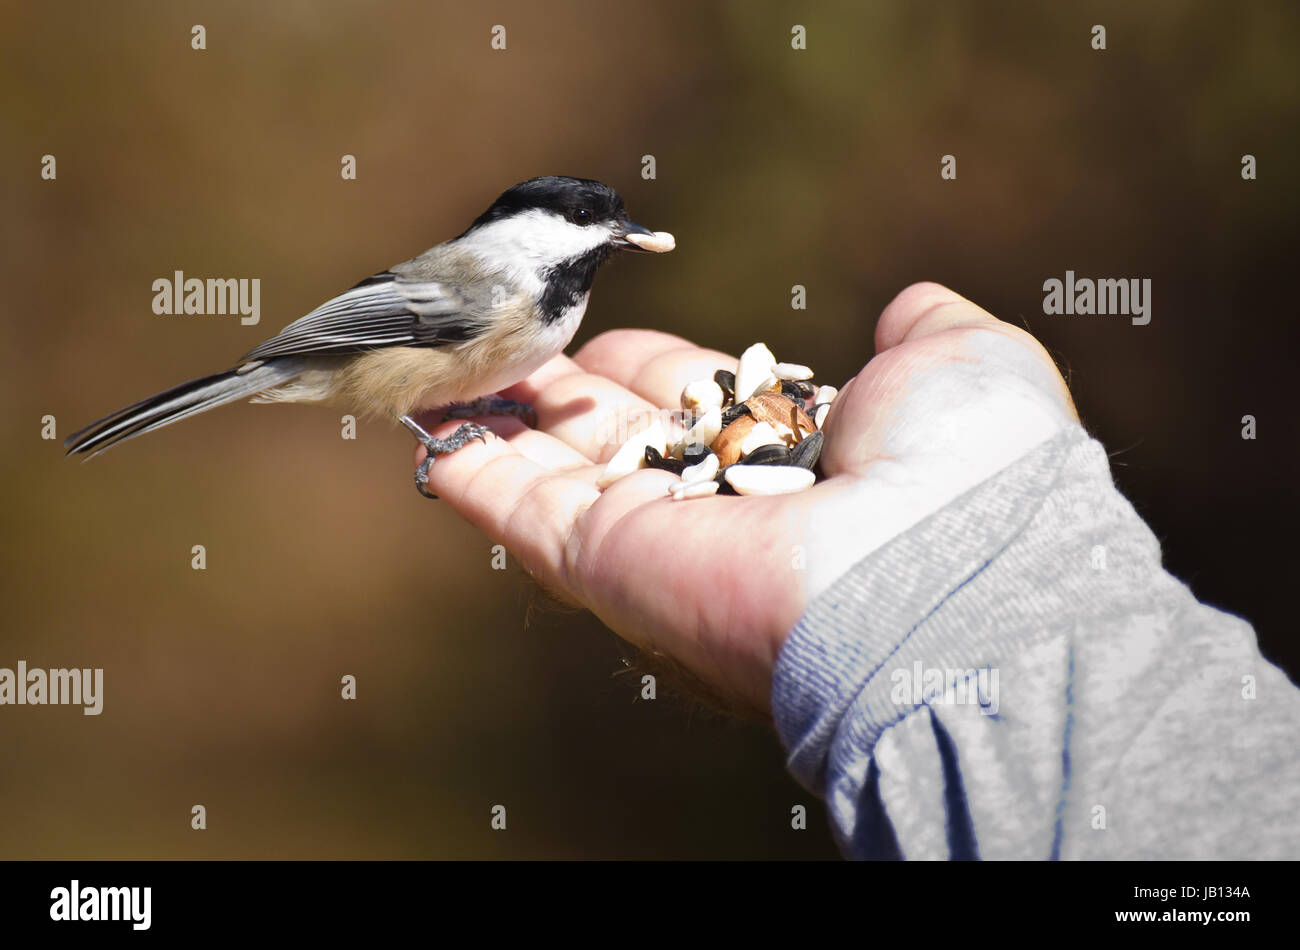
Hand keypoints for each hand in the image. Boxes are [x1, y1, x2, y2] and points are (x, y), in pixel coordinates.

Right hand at [414, 283, 1078, 716]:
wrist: (947, 573)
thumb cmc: (972, 467)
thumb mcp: (965, 368)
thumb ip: (928, 335)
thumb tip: (910, 308)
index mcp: (796, 457)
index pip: (699, 403)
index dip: (647, 368)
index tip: (605, 340)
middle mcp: (725, 504)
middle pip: (619, 438)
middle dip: (563, 394)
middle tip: (510, 345)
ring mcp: (664, 540)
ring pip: (560, 476)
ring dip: (503, 426)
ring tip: (443, 372)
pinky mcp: (613, 567)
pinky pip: (526, 515)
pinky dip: (474, 476)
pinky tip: (431, 433)